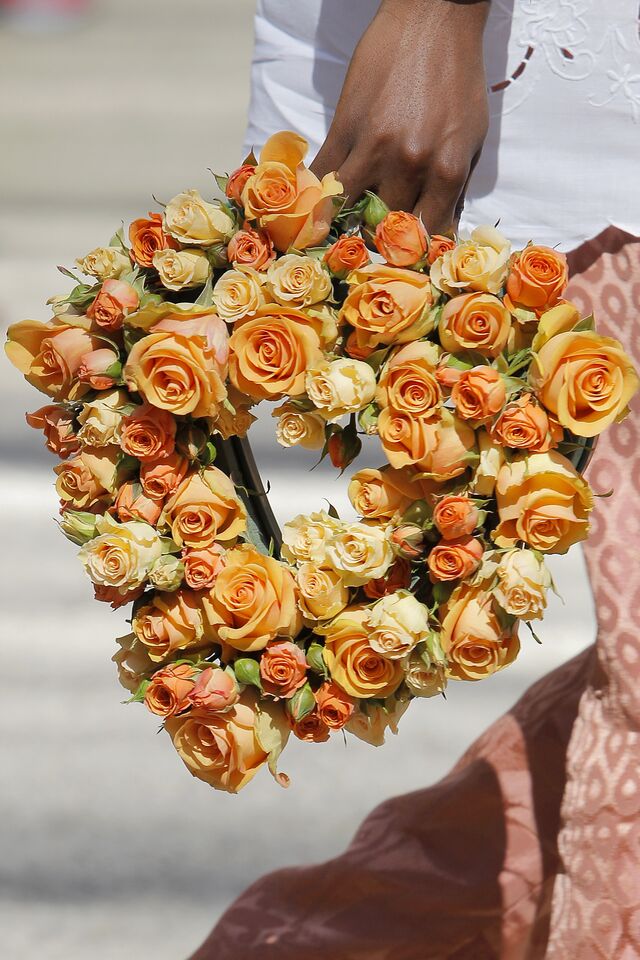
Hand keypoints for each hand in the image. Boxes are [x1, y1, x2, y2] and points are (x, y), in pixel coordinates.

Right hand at [311, 0, 489, 233]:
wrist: (432, 18)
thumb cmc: (458, 79)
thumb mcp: (473, 137)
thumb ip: (455, 186)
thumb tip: (439, 228)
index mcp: (447, 169)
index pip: (427, 233)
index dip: (416, 250)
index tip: (406, 256)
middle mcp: (410, 165)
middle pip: (386, 227)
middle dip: (380, 237)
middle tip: (372, 241)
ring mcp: (373, 147)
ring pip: (348, 209)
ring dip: (343, 223)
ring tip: (339, 233)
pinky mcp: (344, 127)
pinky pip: (323, 175)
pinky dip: (316, 195)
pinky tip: (313, 208)